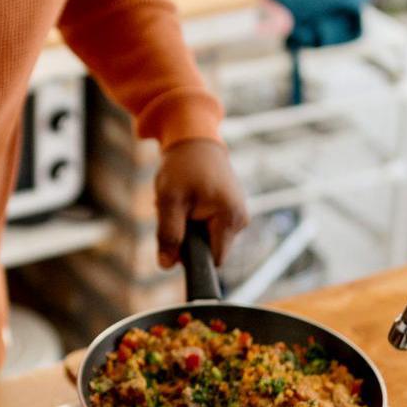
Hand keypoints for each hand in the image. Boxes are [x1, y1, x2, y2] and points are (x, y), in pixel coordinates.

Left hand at [154, 138, 248, 267]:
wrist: (195, 141)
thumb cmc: (182, 166)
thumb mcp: (169, 200)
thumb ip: (168, 234)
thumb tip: (166, 265)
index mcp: (231, 218)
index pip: (213, 260)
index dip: (191, 256)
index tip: (175, 238)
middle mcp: (240, 219)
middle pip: (209, 250)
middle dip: (187, 237)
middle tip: (175, 211)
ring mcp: (237, 215)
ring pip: (206, 239)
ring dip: (188, 227)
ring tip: (181, 202)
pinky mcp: (230, 210)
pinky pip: (208, 227)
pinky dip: (193, 218)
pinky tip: (189, 200)